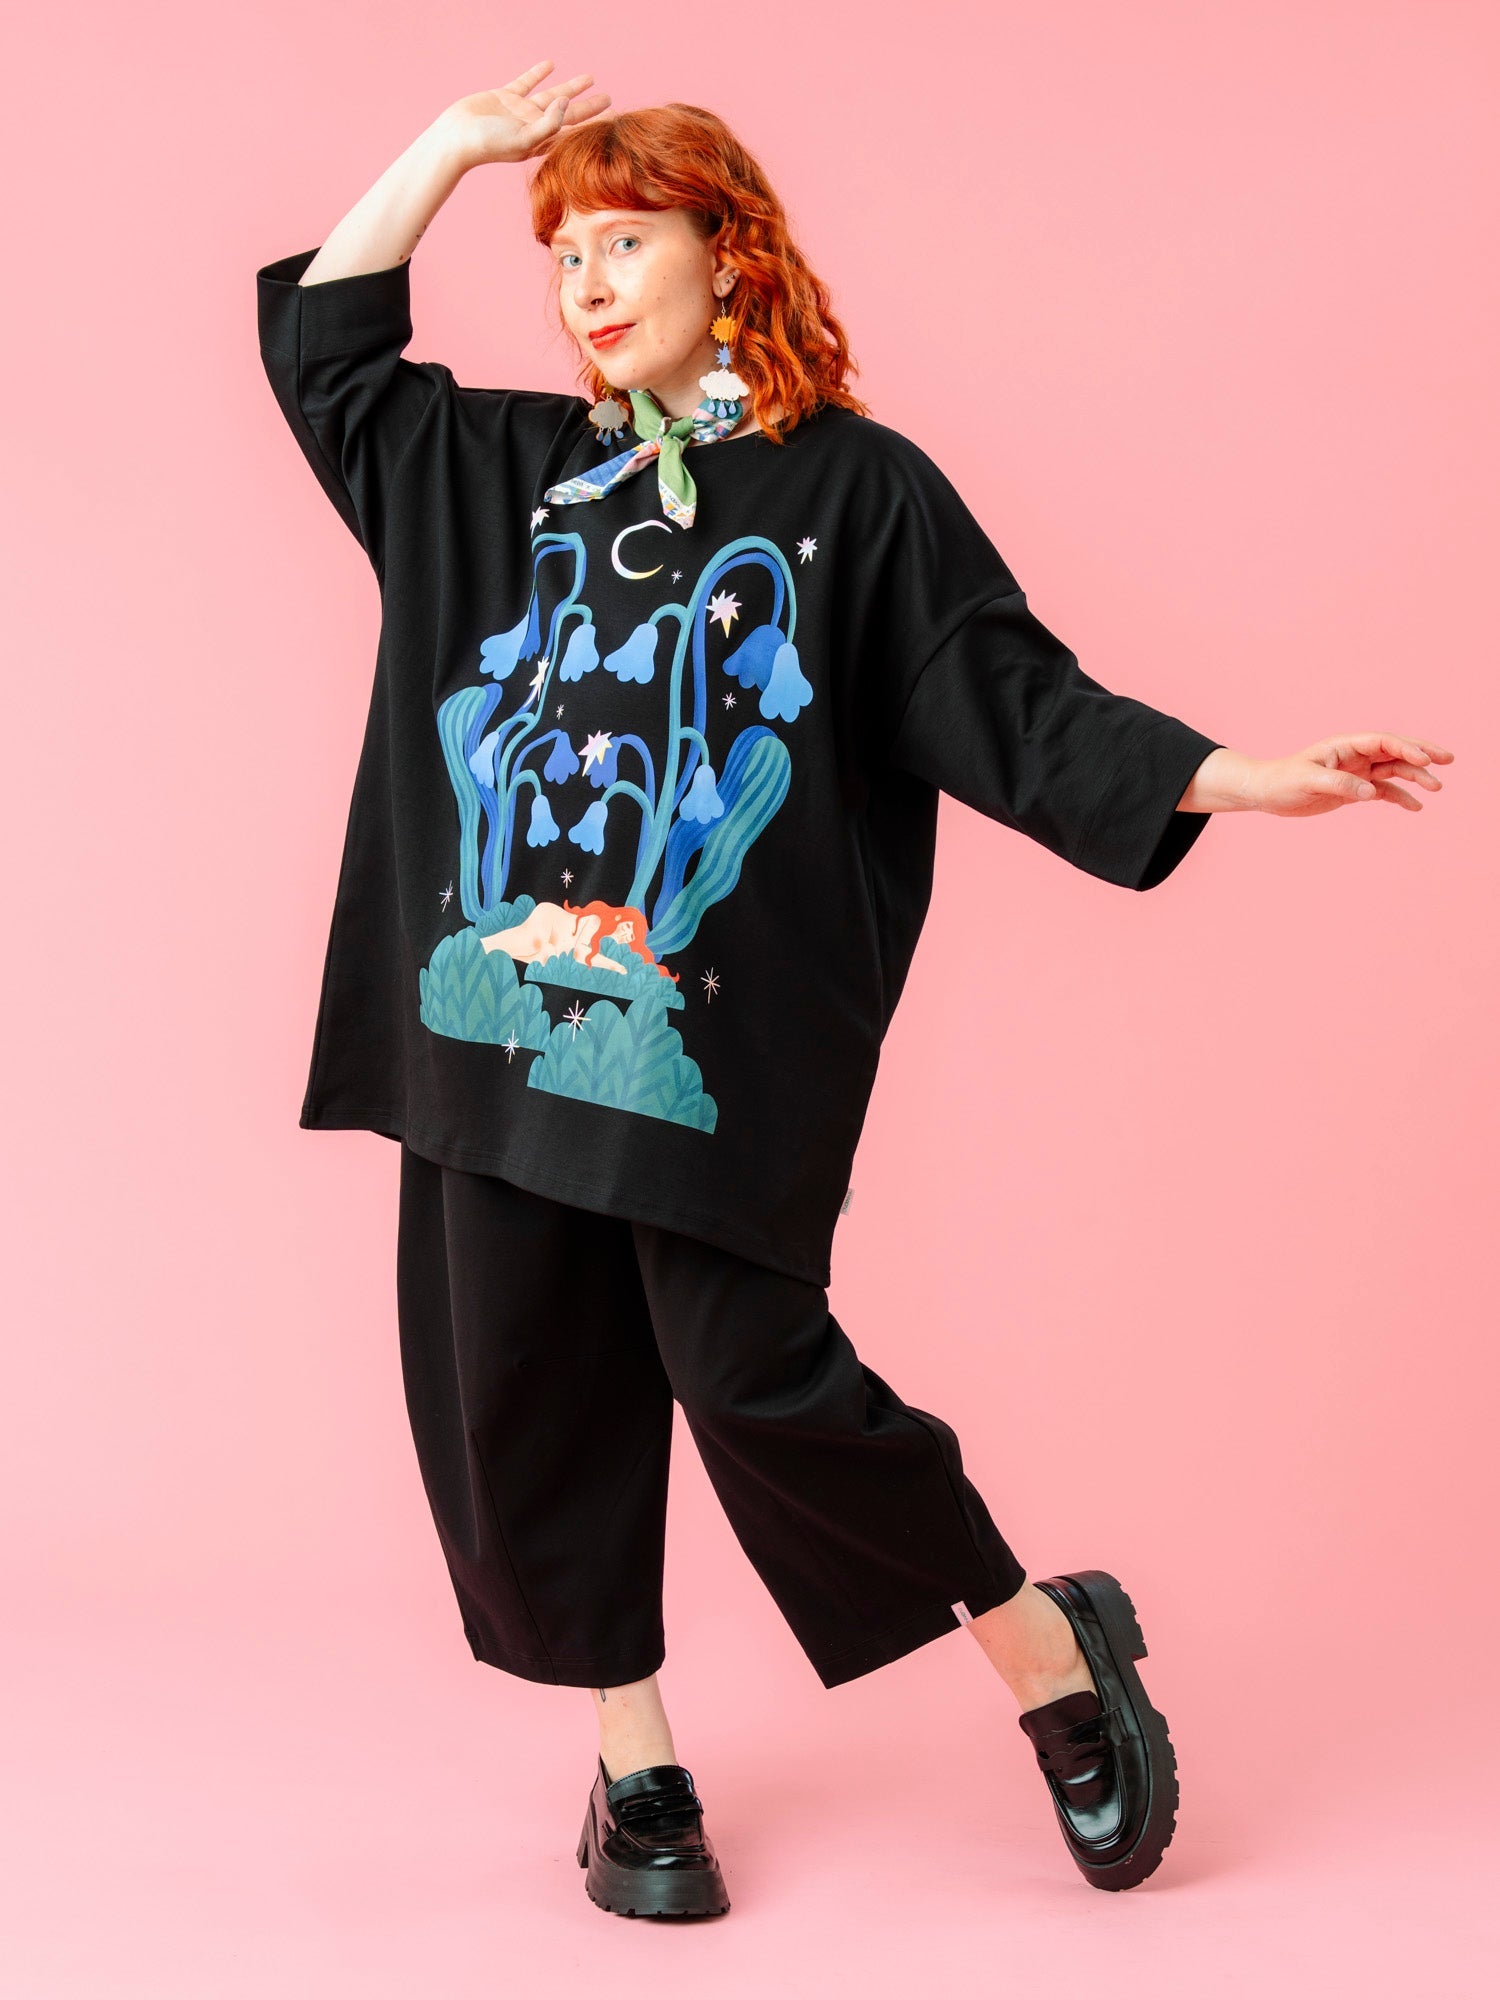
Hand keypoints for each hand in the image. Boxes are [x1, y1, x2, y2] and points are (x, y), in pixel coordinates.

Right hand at [441, 60, 610, 170]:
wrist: (457, 138)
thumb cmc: (489, 145)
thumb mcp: (524, 138)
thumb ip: (549, 123)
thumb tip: (566, 103)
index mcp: (542, 141)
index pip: (574, 132)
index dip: (593, 125)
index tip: (612, 118)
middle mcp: (534, 127)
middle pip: (569, 114)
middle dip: (589, 106)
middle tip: (609, 98)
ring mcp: (520, 112)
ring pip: (551, 96)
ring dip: (570, 87)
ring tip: (590, 78)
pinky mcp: (505, 98)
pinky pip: (527, 83)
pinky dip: (539, 73)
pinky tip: (551, 65)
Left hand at [1247, 733, 1453, 814]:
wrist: (1267, 793)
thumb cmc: (1283, 781)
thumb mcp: (1308, 781)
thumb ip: (1339, 784)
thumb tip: (1369, 792)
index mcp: (1345, 745)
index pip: (1383, 741)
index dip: (1406, 747)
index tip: (1425, 759)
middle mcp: (1355, 755)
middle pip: (1396, 750)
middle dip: (1422, 753)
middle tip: (1448, 759)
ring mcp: (1357, 771)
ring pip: (1394, 770)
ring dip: (1416, 777)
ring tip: (1436, 788)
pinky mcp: (1354, 789)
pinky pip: (1383, 790)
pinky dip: (1400, 797)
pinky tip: (1416, 807)